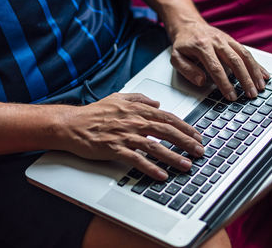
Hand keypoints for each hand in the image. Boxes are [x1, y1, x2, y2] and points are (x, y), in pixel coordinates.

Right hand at [56, 93, 203, 180]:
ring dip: (173, 157)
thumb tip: (157, 103)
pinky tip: (162, 175)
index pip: (168, 118)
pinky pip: (136, 160)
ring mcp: (125, 135)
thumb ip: (140, 98)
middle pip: (167, 131)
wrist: (72, 124)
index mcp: (137, 110)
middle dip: (186, 142)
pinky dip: (150, 167)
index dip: (185, 127)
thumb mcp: (119, 98)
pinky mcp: (115, 149)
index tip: (197, 136)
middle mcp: (134, 121)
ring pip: (155, 146)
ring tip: (187, 164)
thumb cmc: (95, 113)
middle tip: (199, 151)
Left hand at [169, 20, 269, 100]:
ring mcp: (227, 40)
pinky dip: (257, 65)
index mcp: (202, 46)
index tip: (232, 96)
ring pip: (244, 56)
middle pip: (235, 61)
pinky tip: (264, 75)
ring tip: (260, 87)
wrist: (188, 25)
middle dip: (245, 79)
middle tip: (251, 94)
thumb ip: (187, 70)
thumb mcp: (176, 57)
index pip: (216, 68)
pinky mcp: (233, 41)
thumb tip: (202, 81)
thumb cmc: (183, 44)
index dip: (225, 83)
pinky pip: (247, 52)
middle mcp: (217, 42)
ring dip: (254, 72)